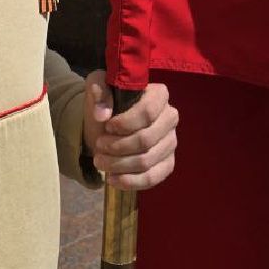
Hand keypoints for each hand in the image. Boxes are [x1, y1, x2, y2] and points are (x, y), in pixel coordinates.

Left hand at [83, 71, 178, 190]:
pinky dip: (131, 182)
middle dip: (118, 147)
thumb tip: (102, 114)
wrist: (107, 125)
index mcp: (159, 95)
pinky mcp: (167, 163)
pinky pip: (153, 178)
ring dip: (119, 165)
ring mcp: (171, 142)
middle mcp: (170, 117)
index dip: (125, 123)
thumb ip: (99, 92)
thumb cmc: (107, 103)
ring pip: (147, 161)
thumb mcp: (98, 87)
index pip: (148, 112)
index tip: (107, 126)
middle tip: (99, 146)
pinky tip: (113, 179)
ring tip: (100, 161)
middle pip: (146, 140)